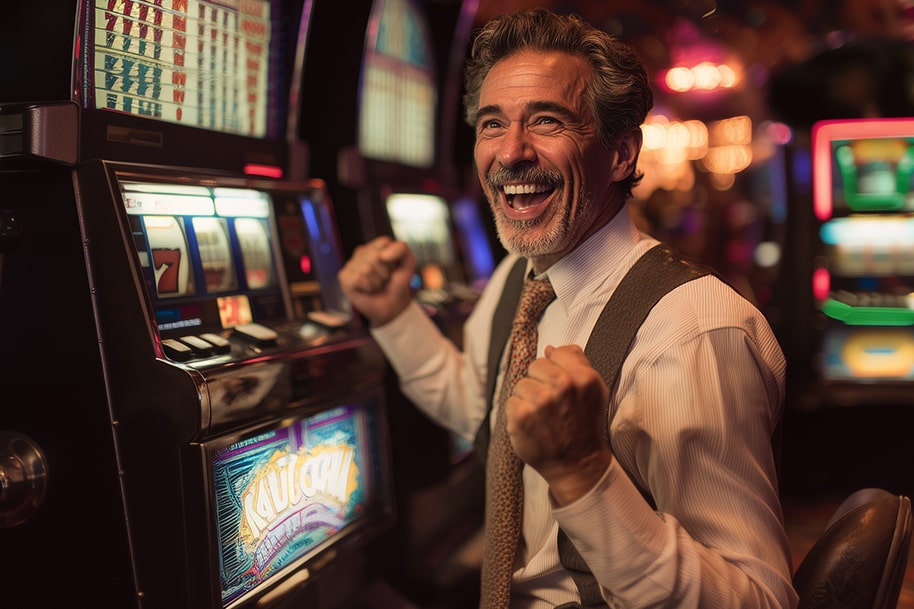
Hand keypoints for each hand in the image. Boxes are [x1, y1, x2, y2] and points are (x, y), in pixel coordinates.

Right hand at [337, 236, 415, 326]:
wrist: (393, 306)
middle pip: (375, 256)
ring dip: (376, 281)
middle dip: (384, 272)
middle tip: (384, 279)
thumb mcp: (408, 263)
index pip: (383, 242)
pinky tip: (367, 290)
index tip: (393, 268)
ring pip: (367, 268)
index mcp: (375, 246)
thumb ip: (401, 249)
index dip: (393, 259)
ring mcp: (351, 264)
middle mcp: (361, 252)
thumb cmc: (398, 284)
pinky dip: (367, 287)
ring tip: (377, 285)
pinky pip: (357, 278)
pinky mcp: (344, 277)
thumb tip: (381, 255)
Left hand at [507, 344, 613, 504]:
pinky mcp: (521, 416)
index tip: (560, 385)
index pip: (555, 353)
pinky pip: (511, 401)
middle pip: (535, 366)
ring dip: (528, 399)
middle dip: (539, 382)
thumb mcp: (594, 390)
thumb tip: (550, 349)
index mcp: (582, 377)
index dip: (555, 368)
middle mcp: (562, 386)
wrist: (577, 463)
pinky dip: (518, 414)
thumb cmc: (584, 425)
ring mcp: (540, 401)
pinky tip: (532, 425)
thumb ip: (576, 362)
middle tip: (551, 404)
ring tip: (542, 417)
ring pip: (521, 384)